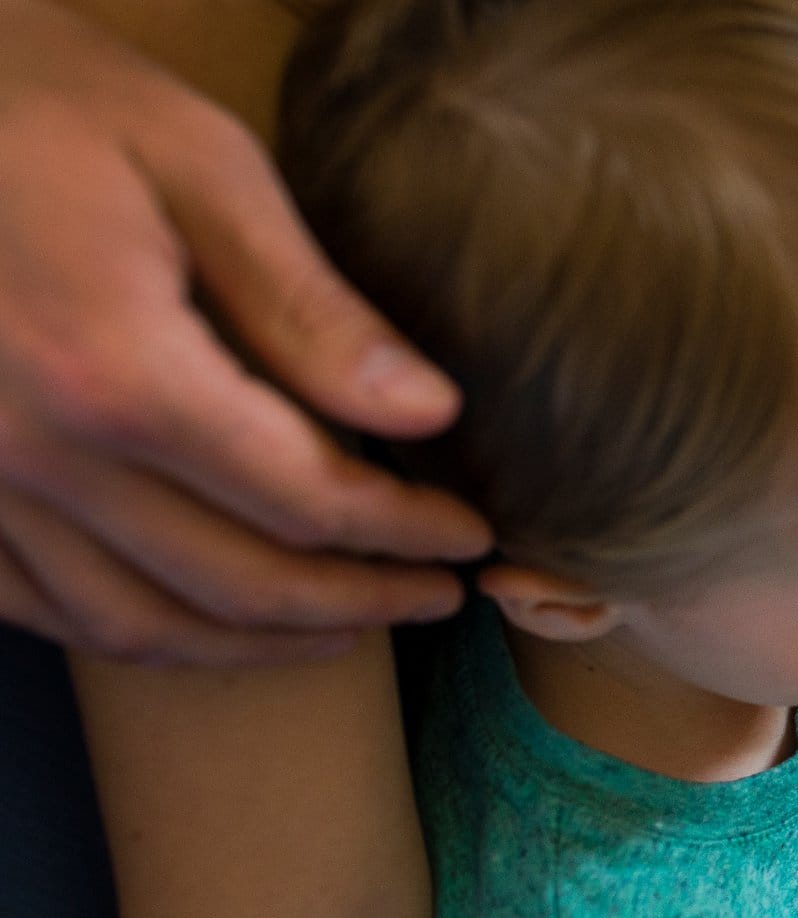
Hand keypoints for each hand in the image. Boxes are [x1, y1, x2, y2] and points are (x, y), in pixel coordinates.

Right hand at [0, 2, 490, 665]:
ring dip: (258, 644)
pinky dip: (143, 633)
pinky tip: (207, 619)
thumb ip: (310, 308)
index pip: (307, 500)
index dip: (403, 534)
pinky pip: (43, 609)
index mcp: (116, 373)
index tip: (466, 540)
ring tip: (343, 627)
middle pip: (236, 584)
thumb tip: (428, 412)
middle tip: (435, 598)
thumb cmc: (40, 104)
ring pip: (140, 626)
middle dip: (357, 602)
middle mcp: (35, 454)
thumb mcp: (198, 167)